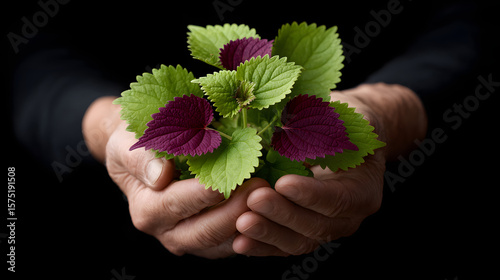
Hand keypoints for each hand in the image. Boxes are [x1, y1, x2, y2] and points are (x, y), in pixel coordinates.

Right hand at [83, 97, 267, 257]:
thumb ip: (140, 159)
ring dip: (249, 224)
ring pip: (223, 242)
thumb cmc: (136, 145)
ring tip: (270, 200)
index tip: (227, 182)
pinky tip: (269, 211)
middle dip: (235, 212)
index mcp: (147, 209)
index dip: (202, 195)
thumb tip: (160, 175)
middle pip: (204, 231)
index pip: (175, 204)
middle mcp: (167, 231)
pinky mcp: (209, 240)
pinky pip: (232, 243)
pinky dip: (251, 231)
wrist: (143, 159)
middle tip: (262, 189)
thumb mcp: (127, 144)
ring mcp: (190, 239)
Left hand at [233, 83, 426, 255]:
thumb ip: (321, 130)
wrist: (341, 140)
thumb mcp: (338, 119)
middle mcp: (348, 217)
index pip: (338, 198)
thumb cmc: (339, 123)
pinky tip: (239, 241)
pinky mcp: (303, 234)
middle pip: (317, 225)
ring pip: (299, 241)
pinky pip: (283, 246)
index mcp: (364, 189)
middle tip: (254, 200)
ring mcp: (325, 229)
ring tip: (242, 223)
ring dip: (268, 233)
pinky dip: (261, 245)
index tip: (283, 183)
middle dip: (283, 214)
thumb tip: (285, 131)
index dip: (311, 194)